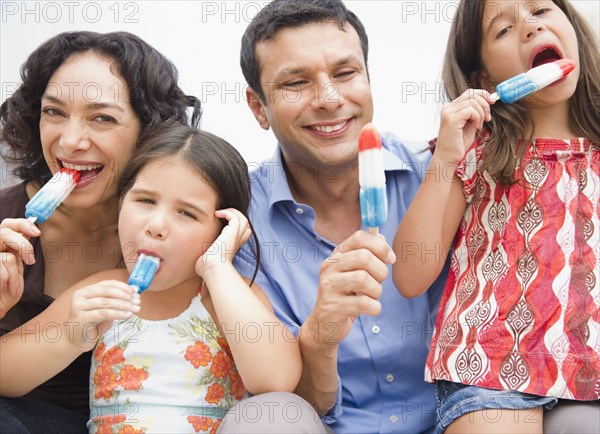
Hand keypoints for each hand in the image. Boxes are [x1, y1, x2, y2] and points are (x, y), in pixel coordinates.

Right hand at [0, 218, 39, 317]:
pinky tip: (4, 289)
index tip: (37, 232)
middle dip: (23, 246)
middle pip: (5, 232)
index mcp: (0, 245)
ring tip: (13, 286)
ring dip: (14, 275)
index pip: (8, 225)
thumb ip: (20, 249)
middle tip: (30, 261)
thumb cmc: (6, 290)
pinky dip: (9, 282)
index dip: (22, 224)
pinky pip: (2, 270)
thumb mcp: (16, 266)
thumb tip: (32, 231)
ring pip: (7, 257)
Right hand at [66, 280, 139, 351]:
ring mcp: (79, 306)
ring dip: (124, 305)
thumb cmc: (92, 324)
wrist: (75, 341)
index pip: (108, 284)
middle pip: (107, 291)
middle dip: (125, 296)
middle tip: (138, 302)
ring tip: (135, 310)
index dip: (124, 287)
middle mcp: (80, 295)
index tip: (136, 293)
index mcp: (86, 290)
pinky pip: (104, 313)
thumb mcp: (104, 310)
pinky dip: (118, 314)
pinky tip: (127, 316)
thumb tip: (133, 295)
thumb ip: (114, 301)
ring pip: (106, 302)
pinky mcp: (81, 318)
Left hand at [195, 208, 251, 277]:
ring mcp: (235, 237)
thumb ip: (205, 260)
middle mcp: (236, 242)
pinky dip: (228, 213)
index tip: (221, 223)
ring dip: (233, 213)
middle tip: (222, 215)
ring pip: (244, 220)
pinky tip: (217, 214)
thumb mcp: (207, 262)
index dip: (235, 226)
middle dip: (237, 217)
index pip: (242, 234)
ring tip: (221, 212)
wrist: (211, 267)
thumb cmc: (207, 268)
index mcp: (232, 247)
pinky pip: (235, 217)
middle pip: (246, 226)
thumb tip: (200, 264)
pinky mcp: (232, 233)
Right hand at [301, 231, 395, 351]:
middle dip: (380, 271)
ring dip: (377, 291)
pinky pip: (364, 303)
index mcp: (337, 255)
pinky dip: (374, 307)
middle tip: (379, 282)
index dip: (380, 246)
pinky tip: (370, 309)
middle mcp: (329, 267)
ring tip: (372, 297)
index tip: (390, 258)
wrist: (325, 324)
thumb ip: (367, 254)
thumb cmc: (345, 295)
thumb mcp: (354, 272)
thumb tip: (382, 237)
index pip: (359, 237)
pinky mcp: (333, 306)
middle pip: (363, 257)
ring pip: (363, 279)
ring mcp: (329, 286)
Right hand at [436, 89, 494, 163]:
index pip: (469, 93)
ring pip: (473, 102)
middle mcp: (447, 108)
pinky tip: (475, 127)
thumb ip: (475, 112)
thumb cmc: (458, 144)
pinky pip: (471, 110)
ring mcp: (448, 113)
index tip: (492, 102)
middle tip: (488, 118)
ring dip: (481, 114)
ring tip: (478, 126)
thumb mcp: (469, 124)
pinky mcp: (451, 119)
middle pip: (472, 94)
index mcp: (451, 108)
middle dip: (485, 104)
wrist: (448, 157)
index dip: (483, 94)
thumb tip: (488, 101)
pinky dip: (477, 118)